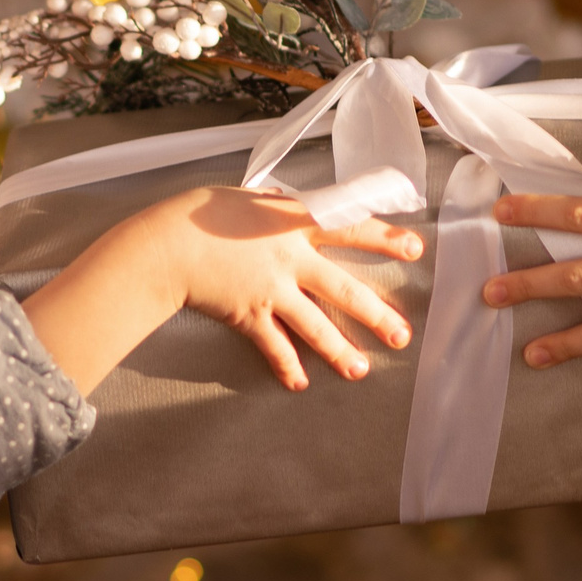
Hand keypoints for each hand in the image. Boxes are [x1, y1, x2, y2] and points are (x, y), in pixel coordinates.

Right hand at [145, 188, 420, 390]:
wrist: (166, 245)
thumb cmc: (201, 213)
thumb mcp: (246, 198)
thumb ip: (275, 204)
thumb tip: (287, 198)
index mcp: (293, 221)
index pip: (350, 226)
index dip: (386, 238)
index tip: (416, 249)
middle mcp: (290, 258)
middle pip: (343, 289)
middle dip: (376, 314)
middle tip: (402, 336)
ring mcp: (270, 289)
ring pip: (315, 325)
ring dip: (340, 351)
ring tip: (360, 370)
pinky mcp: (248, 314)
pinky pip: (274, 345)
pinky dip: (286, 365)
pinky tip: (299, 382)